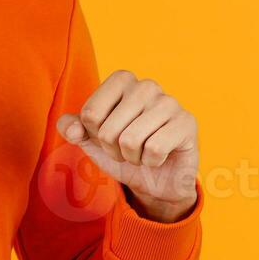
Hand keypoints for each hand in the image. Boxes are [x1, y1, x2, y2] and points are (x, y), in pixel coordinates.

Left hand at [55, 70, 199, 222]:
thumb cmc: (122, 151)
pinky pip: (155, 149)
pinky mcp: (187, 123)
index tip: (107, 135)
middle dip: (112, 149)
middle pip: (107, 129)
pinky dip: (151, 161)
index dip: (94, 134)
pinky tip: (159, 156)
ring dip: (131, 156)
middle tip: (126, 149)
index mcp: (121, 80)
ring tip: (142, 152)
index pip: (90, 113)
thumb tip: (72, 129)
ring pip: (130, 140)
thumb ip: (71, 128)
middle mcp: (146, 85)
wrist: (156, 179)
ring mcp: (169, 102)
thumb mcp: (89, 139)